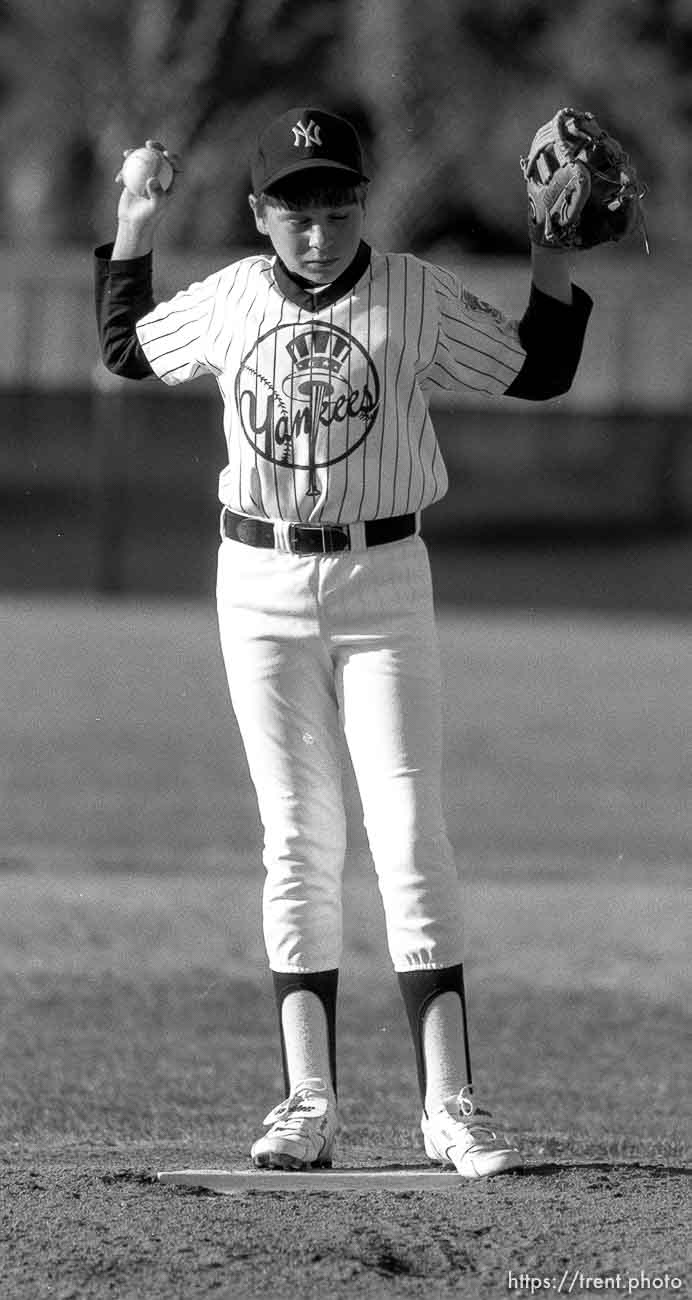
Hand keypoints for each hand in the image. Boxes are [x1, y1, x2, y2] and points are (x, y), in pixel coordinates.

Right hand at [113, 140, 180, 256]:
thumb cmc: (148, 218)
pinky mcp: (135, 179)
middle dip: (157, 147)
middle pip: (161, 158)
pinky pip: (130, 170)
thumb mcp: (154, 208)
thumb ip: (157, 194)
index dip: (174, 157)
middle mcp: (162, 178)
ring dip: (135, 153)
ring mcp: (148, 177)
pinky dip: (123, 172)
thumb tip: (152, 179)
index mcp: (172, 184)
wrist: (134, 224)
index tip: (165, 154)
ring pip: (144, 160)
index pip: (177, 167)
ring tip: (127, 154)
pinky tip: (118, 179)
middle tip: (148, 144)